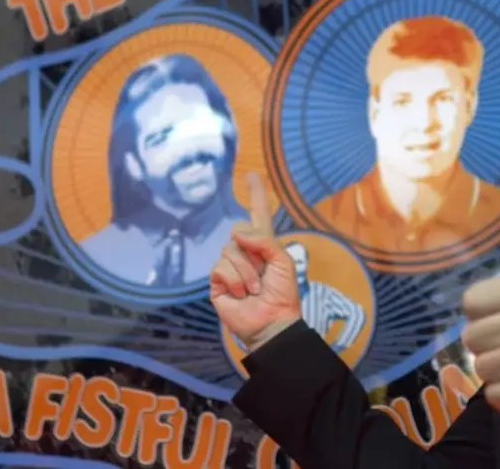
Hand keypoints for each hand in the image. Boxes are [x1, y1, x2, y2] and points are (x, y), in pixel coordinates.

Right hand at [210, 172, 300, 351]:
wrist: (272, 323)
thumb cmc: (283, 295)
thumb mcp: (282, 262)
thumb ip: (263, 241)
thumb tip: (237, 233)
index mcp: (263, 245)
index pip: (258, 214)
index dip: (255, 195)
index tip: (251, 175)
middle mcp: (244, 252)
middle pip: (239, 232)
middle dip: (254, 254)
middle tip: (263, 276)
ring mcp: (229, 266)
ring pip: (230, 250)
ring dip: (246, 272)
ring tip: (254, 290)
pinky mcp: (217, 281)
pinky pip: (221, 267)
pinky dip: (234, 280)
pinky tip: (240, 294)